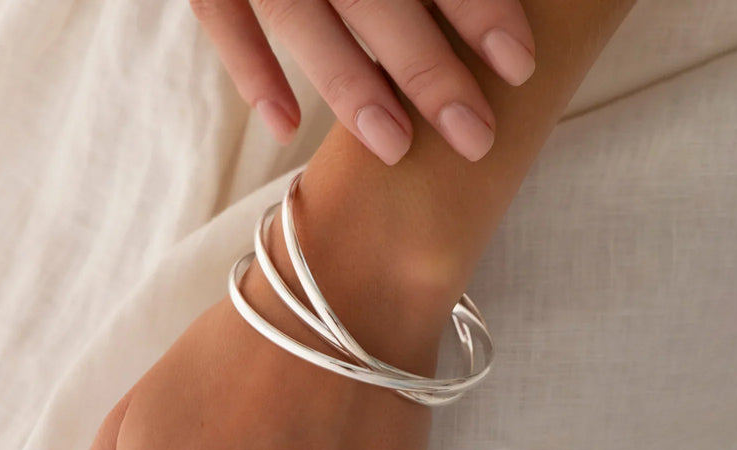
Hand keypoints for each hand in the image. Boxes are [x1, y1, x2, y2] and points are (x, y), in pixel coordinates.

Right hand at [190, 0, 535, 163]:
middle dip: (426, 68)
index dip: (475, 5)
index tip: (518, 63)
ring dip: (349, 84)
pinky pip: (218, 15)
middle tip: (474, 135)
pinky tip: (286, 128)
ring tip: (396, 147)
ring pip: (298, 15)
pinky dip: (251, 71)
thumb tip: (491, 0)